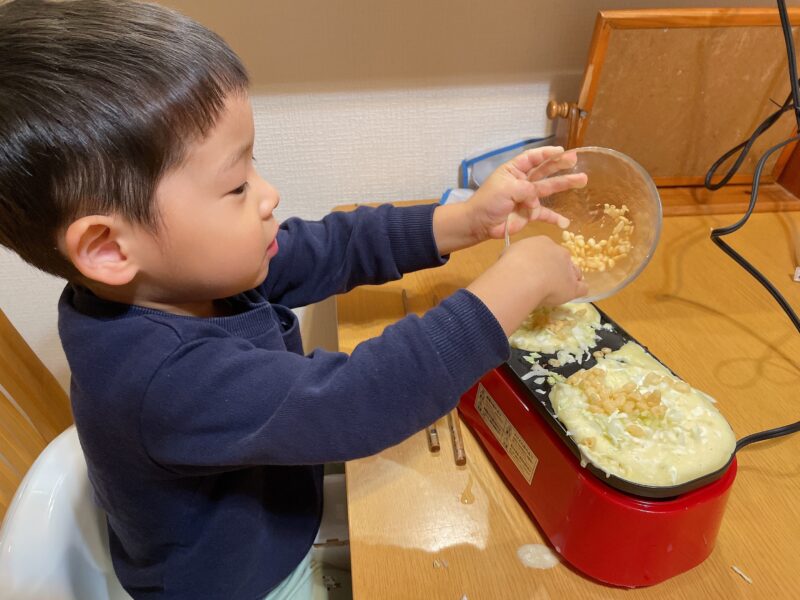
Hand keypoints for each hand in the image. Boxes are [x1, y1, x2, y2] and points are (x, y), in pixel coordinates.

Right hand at [467, 236, 586, 334]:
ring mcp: (568, 269)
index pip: (548, 251)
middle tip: (546, 280)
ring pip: (575, 273)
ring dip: (570, 279)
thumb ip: (516, 256)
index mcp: (544, 243)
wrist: (523, 275)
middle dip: (557, 268)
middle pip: (563, 260)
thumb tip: (513, 262)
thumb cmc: (512, 262)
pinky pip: (582, 288)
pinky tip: (574, 296)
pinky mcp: (573, 286)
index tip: (536, 269)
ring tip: (560, 289)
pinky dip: (578, 292)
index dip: (543, 260)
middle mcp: (559, 253)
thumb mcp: (509, 253)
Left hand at [468, 146, 587, 240]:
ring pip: (549, 189)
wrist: (480, 224)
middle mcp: (523, 181)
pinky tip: (566, 222)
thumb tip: (536, 198)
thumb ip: (525, 189)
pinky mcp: (530, 214)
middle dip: (560, 165)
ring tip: (582, 180)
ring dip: (565, 184)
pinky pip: (545, 214)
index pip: (532, 158)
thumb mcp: (506, 189)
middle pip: (545, 171)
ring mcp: (528, 197)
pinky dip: (555, 218)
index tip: (561, 150)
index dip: (546, 153)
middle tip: (575, 159)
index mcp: (514, 170)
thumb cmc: (488, 202)